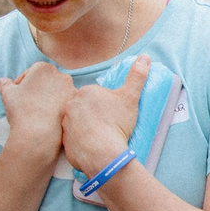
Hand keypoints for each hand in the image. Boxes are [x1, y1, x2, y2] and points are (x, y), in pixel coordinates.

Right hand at [0, 60, 74, 153]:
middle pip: (46, 81)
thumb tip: (2, 81)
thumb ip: (4, 84)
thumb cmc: (21, 110)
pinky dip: (58, 108)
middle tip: (28, 104)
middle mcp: (61, 75)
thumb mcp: (7, 94)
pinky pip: (65, 104)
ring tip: (38, 112)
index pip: (31, 73)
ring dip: (49, 99)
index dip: (22, 84)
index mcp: (43, 67)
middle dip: (37, 90)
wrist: (38, 133)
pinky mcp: (77, 104)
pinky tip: (49, 118)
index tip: (18, 96)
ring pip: (57, 92)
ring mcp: (72, 89)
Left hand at [60, 54, 147, 183]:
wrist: (104, 153)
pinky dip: (81, 142)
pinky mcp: (63, 141)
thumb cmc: (117, 123)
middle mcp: (69, 105)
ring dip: (86, 128)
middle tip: (107, 126)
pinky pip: (73, 139)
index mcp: (84, 92)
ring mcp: (64, 124)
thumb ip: (137, 76)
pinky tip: (93, 146)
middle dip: (93, 115)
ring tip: (100, 137)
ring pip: (76, 123)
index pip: (93, 96)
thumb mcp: (130, 97)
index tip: (112, 115)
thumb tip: (145, 57)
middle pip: (83, 108)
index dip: (104, 106)